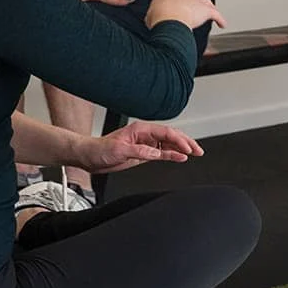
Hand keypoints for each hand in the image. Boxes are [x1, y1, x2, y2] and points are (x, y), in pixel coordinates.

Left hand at [80, 121, 203, 174]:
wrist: (88, 156)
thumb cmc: (99, 150)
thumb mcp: (120, 150)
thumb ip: (140, 151)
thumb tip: (158, 153)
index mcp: (140, 129)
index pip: (166, 133)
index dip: (179, 141)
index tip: (188, 149)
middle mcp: (145, 135)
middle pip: (171, 137)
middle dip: (186, 142)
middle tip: (199, 150)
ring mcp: (145, 144)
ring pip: (169, 145)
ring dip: (182, 149)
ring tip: (195, 153)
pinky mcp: (143, 153)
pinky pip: (162, 153)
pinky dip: (173, 155)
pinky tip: (180, 158)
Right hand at [146, 0, 225, 31]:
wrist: (168, 20)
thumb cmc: (158, 19)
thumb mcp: (149, 16)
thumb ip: (152, 15)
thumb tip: (151, 19)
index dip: (174, 3)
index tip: (173, 8)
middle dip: (190, 5)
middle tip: (188, 14)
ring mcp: (195, 1)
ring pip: (204, 2)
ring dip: (206, 8)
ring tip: (207, 13)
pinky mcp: (205, 10)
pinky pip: (216, 14)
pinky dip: (220, 19)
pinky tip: (222, 23)